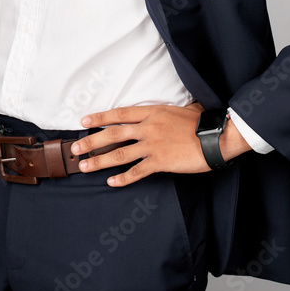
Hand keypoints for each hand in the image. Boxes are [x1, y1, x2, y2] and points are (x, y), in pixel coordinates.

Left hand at [70, 102, 250, 186]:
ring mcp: (152, 145)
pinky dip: (123, 178)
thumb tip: (166, 109)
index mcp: (152, 112)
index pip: (119, 114)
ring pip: (119, 154)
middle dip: (91, 142)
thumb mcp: (182, 108)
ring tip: (84, 166)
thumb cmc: (201, 123)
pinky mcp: (160, 162)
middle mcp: (148, 127)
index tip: (84, 122)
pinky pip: (137, 171)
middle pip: (113, 134)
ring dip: (99, 161)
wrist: (214, 138)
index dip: (100, 118)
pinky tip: (112, 182)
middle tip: (75, 149)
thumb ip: (167, 110)